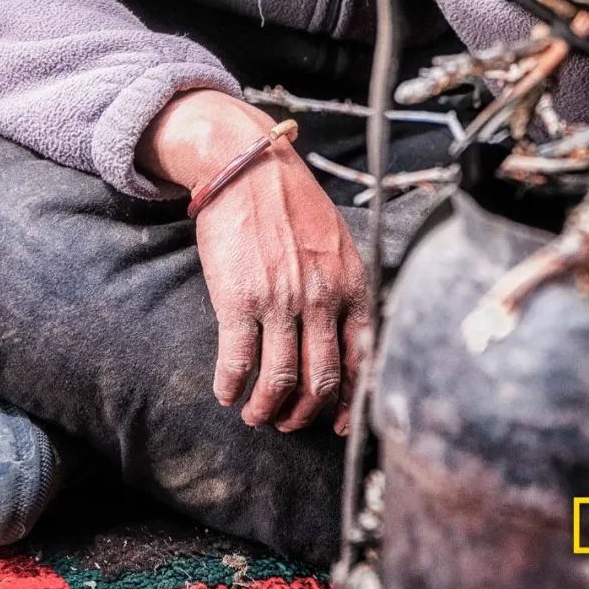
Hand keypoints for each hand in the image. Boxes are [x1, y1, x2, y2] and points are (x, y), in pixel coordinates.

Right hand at [137, 90, 368, 433]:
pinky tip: (227, 392)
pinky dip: (232, 387)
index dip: (350, 402)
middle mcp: (319, 297)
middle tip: (290, 421)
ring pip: (279, 381)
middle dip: (305, 413)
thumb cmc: (291, 200)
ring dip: (266, 409)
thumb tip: (350, 332)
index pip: (362, 358)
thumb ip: (345, 284)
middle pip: (321, 380)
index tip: (337, 422)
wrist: (245, 166)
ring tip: (256, 414)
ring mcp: (279, 301)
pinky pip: (238, 362)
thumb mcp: (337, 239)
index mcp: (349, 283)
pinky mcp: (238, 301)